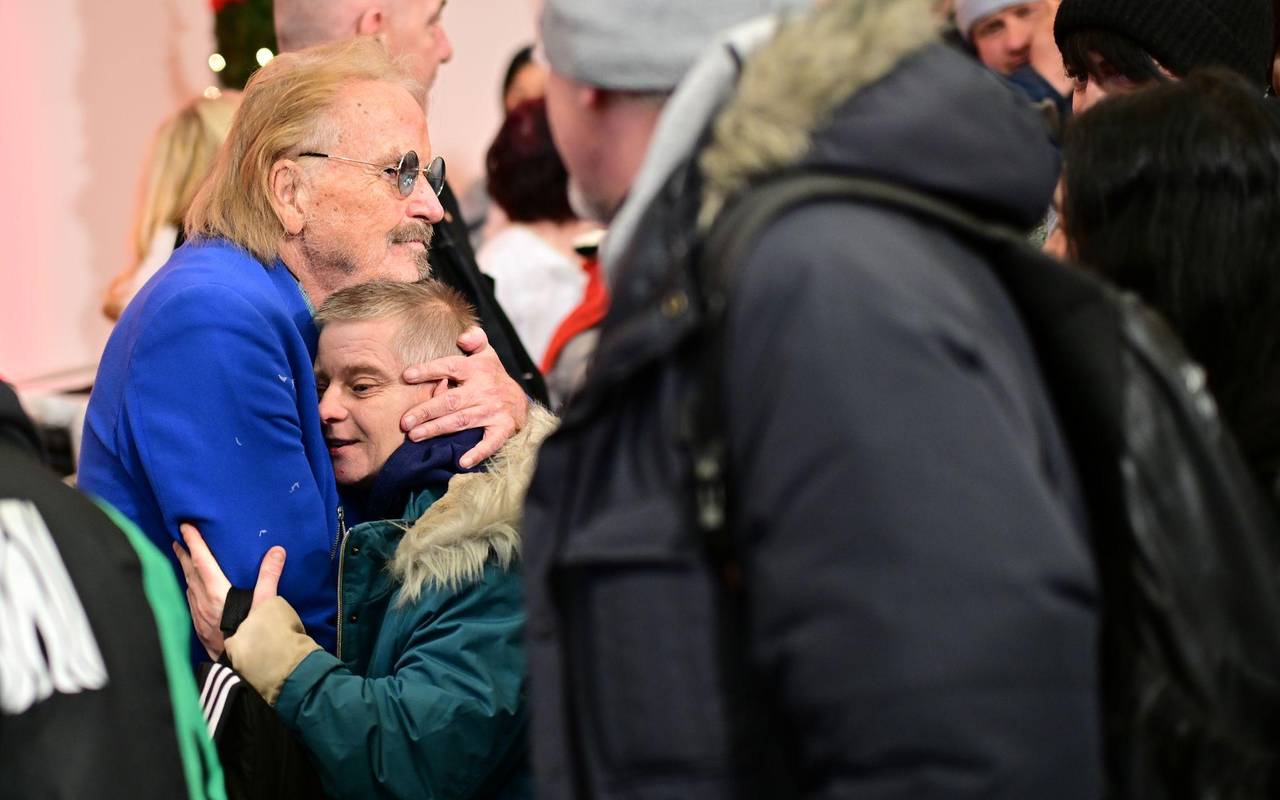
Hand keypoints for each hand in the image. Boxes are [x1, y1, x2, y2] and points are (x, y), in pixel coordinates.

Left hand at [172, 522, 285, 660]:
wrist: (249, 668)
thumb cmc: (258, 634)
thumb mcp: (268, 602)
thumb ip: (270, 575)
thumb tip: (276, 551)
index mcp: (217, 592)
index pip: (202, 561)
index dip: (194, 542)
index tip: (185, 527)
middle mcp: (203, 603)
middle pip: (189, 572)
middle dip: (183, 554)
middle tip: (177, 539)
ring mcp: (199, 617)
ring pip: (187, 588)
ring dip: (184, 572)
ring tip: (184, 561)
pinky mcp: (200, 629)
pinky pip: (190, 603)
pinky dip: (189, 590)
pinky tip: (192, 591)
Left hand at [400, 326, 528, 467]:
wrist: (520, 400)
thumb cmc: (493, 376)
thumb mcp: (487, 353)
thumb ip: (475, 339)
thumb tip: (464, 336)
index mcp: (477, 369)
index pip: (450, 367)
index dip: (429, 371)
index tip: (407, 376)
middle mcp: (484, 390)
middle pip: (450, 401)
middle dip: (426, 411)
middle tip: (404, 422)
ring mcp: (493, 410)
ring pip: (461, 421)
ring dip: (437, 429)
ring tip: (415, 436)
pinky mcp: (502, 428)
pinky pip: (490, 442)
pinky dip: (477, 453)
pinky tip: (461, 462)